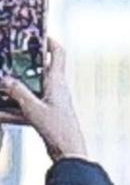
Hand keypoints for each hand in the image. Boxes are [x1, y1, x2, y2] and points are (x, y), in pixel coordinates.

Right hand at [0, 40, 86, 160]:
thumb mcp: (33, 108)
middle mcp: (56, 88)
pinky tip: (0, 112)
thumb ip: (18, 92)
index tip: (35, 33)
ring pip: (30, 89)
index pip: (57, 54)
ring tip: (1, 84)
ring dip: (14, 89)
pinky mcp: (47, 114)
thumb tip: (5, 78)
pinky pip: (26, 106)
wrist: (69, 151)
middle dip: (22, 65)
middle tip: (7, 59)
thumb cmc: (56, 128)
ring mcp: (52, 101)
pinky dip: (13, 108)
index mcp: (57, 81)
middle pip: (39, 70)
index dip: (49, 41)